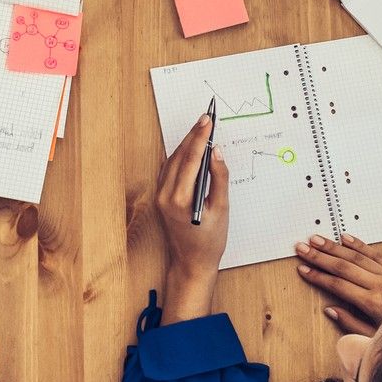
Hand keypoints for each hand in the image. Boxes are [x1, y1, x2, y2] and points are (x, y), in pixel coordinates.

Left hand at [154, 116, 226, 311]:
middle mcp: (165, 196)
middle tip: (206, 118)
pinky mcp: (160, 197)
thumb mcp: (221, 209)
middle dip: (193, 136)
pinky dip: (180, 156)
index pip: (190, 159)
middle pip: (179, 156)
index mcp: (180, 199)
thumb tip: (216, 152)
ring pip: (172, 161)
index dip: (200, 137)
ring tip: (202, 129)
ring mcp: (160, 196)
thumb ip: (219, 178)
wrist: (191, 263)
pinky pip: (169, 170)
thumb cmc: (210, 241)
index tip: (208, 121)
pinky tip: (191, 148)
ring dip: (186, 144)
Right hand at [294, 233, 381, 333]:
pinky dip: (358, 244)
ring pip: (356, 256)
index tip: (303, 269)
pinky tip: (344, 238)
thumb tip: (331, 310)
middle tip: (302, 248)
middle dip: (320, 256)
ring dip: (334, 247)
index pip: (338, 285)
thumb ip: (352, 324)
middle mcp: (379, 284)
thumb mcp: (378, 337)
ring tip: (317, 240)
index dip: (318, 276)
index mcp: (372, 303)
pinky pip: (373, 253)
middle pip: (343, 266)